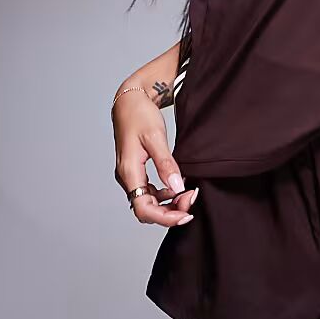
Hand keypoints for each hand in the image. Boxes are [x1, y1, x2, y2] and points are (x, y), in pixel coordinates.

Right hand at [112, 89, 197, 225]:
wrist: (129, 101)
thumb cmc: (140, 115)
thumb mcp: (155, 137)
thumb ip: (166, 163)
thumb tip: (177, 187)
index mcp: (128, 171)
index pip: (143, 208)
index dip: (165, 217)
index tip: (186, 214)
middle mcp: (127, 177)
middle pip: (147, 209)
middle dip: (171, 211)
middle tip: (193, 199)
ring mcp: (131, 176)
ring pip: (149, 202)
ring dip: (169, 204)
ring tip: (189, 194)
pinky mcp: (137, 172)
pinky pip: (151, 192)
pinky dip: (166, 194)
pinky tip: (179, 186)